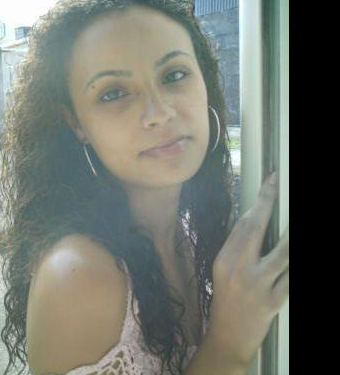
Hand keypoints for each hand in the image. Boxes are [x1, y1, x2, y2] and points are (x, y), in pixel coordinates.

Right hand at [206, 172, 288, 367]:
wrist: (228, 336)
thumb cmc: (226, 300)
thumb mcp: (224, 270)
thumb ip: (238, 246)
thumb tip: (254, 221)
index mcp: (225, 258)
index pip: (243, 223)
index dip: (259, 200)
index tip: (270, 183)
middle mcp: (239, 268)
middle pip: (257, 228)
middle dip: (270, 201)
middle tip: (280, 183)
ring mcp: (257, 284)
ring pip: (283, 252)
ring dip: (292, 235)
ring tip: (296, 217)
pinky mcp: (274, 300)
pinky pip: (290, 276)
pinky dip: (294, 262)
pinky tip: (294, 250)